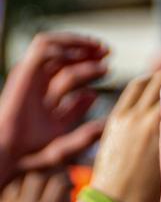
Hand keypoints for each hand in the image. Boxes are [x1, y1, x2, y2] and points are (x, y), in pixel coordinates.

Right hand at [0, 33, 107, 182]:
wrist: (7, 152)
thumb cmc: (32, 156)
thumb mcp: (66, 146)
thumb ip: (86, 137)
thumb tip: (110, 127)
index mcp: (47, 105)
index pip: (68, 83)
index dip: (88, 73)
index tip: (107, 68)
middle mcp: (38, 91)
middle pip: (63, 65)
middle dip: (86, 56)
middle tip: (108, 52)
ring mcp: (31, 81)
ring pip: (54, 53)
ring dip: (77, 45)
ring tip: (99, 48)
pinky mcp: (24, 73)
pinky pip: (41, 50)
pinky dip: (61, 46)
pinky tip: (80, 53)